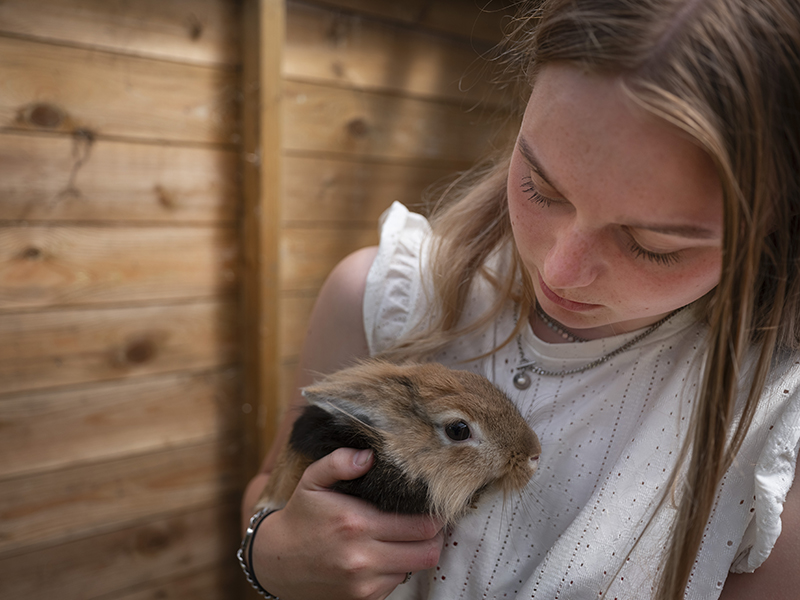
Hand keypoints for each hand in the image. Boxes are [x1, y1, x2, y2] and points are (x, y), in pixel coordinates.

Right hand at [251, 447, 443, 599]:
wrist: (276, 562)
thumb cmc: (301, 516)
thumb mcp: (312, 481)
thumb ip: (339, 462)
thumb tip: (369, 456)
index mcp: (356, 523)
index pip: (421, 525)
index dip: (436, 515)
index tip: (434, 505)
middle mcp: (362, 557)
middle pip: (428, 551)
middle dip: (436, 535)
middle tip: (431, 521)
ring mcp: (363, 583)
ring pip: (415, 567)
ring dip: (416, 551)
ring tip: (407, 535)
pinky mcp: (362, 599)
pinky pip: (396, 583)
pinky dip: (398, 567)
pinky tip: (387, 552)